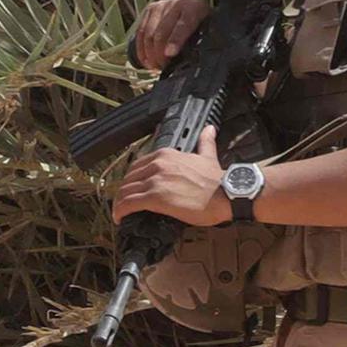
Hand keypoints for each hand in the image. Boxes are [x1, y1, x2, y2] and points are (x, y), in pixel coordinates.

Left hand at [111, 126, 229, 226]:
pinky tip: (119, 218)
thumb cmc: (218, 180)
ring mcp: (156, 181)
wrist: (227, 193)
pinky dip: (120, 211)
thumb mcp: (208, 155)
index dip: (132, 180)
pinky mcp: (156, 197)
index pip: (138, 166)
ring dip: (119, 203)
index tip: (131, 189)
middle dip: (123, 192)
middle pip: (128, 179)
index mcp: (166, 154)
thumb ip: (205, 142)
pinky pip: (129, 203)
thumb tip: (209, 129)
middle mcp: (158, 164)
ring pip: (126, 191)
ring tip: (119, 213)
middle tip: (123, 204)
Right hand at [133, 0, 210, 70]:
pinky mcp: (150, 9)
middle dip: (160, 53)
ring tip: (155, 66)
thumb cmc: (204, 29)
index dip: (175, 40)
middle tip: (163, 67)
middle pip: (162, 31)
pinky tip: (146, 61)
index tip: (170, 54)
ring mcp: (161, 5)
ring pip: (149, 33)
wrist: (196, 13)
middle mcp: (177, 3)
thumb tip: (192, 64)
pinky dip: (141, 49)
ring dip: (150, 53)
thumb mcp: (208, 35)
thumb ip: (203, 44)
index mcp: (195, 8)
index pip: (183, 25)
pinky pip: (140, 32)